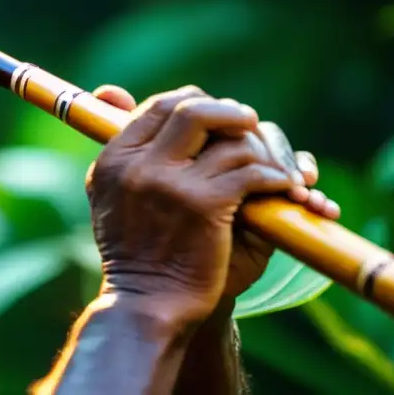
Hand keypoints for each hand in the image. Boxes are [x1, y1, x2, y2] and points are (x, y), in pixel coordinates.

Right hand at [86, 84, 339, 323]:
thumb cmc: (137, 252)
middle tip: (250, 124)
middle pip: (194, 109)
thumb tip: (109, 87)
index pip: (160, 106)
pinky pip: (251, 172)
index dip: (196, 104)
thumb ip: (125, 145)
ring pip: (232, 140)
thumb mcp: (112, 193)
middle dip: (230, 113)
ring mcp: (170, 184)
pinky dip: (276, 176)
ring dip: (263, 149)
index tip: (218, 118)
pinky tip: (283, 188)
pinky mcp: (203, 205)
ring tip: (274, 165)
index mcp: (114, 158)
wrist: (148, 307)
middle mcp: (137, 164)